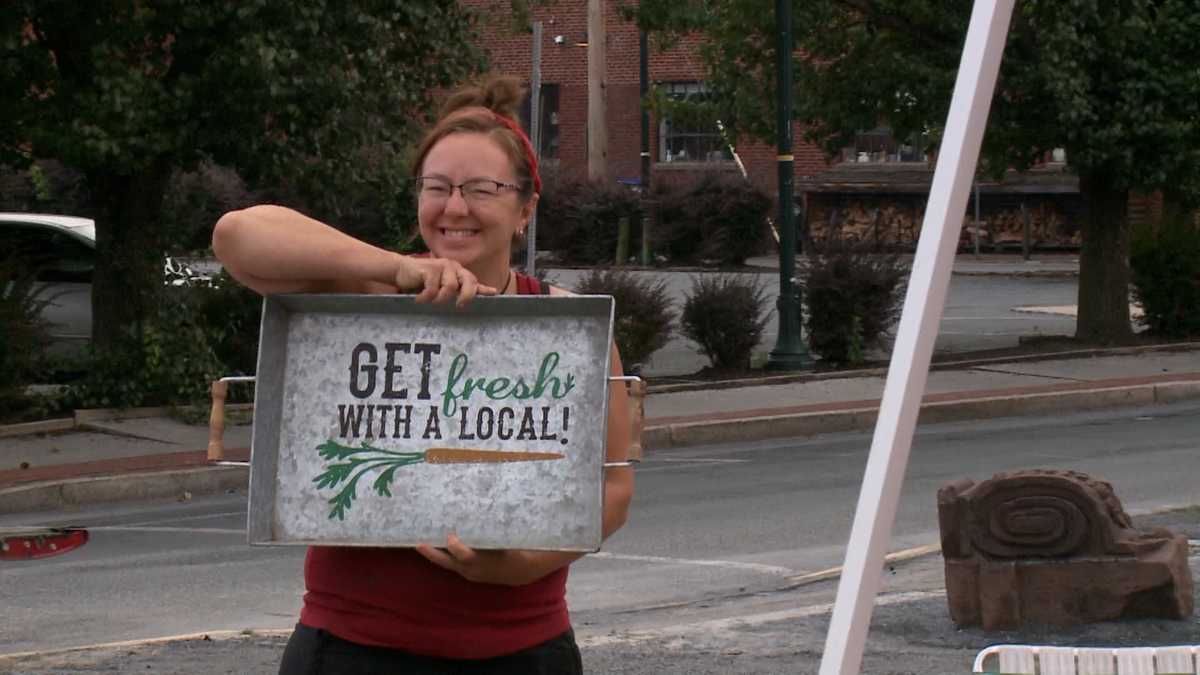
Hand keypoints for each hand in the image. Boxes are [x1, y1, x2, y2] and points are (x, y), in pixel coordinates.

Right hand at [394, 256, 497, 306]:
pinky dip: (425, 298)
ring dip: (438, 299)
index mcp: (457, 273)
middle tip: (459, 306)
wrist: (401, 271)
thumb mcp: (439, 288)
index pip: (473, 281)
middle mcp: (453, 267)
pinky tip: (418, 298)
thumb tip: (463, 304)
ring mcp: (443, 266)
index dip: (483, 289)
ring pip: (450, 288)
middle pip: (469, 282)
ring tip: (428, 300)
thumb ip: (452, 293)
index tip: (493, 293)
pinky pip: (433, 289)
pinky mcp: (431, 268)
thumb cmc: (421, 282)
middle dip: (467, 296)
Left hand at [415, 534, 538, 585]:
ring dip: (433, 553)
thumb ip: (498, 530)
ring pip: (446, 563)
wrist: (522, 571)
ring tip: (420, 540)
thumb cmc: (517, 550)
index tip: (450, 535)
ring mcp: (469, 572)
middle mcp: (473, 569)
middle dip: (431, 553)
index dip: (456, 547)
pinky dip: (442, 554)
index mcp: (485, 561)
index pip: (466, 556)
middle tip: (417, 543)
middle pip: (447, 562)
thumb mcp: (511, 540)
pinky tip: (437, 542)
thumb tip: (489, 512)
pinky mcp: (468, 571)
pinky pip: (451, 563)